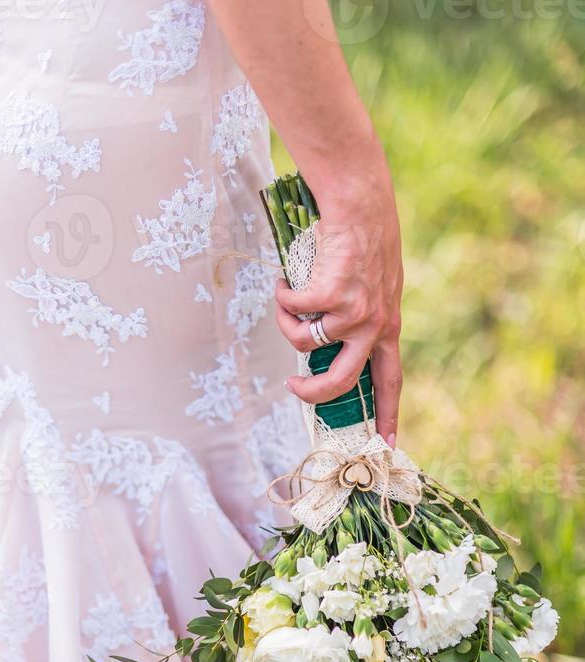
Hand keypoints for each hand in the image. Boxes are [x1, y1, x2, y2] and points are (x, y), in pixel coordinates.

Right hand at [275, 144, 403, 447]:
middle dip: (312, 393)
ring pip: (305, 342)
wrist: (361, 201)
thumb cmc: (363, 239)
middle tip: (293, 387)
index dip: (388, 416)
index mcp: (388, 326)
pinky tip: (287, 280)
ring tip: (288, 298)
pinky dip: (283, 296)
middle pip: (342, 382)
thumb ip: (359, 316)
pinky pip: (293, 310)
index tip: (388, 446)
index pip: (391, 381)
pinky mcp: (332, 294)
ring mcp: (354, 311)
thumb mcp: (374, 285)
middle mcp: (375, 325)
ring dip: (287, 322)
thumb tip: (325, 345)